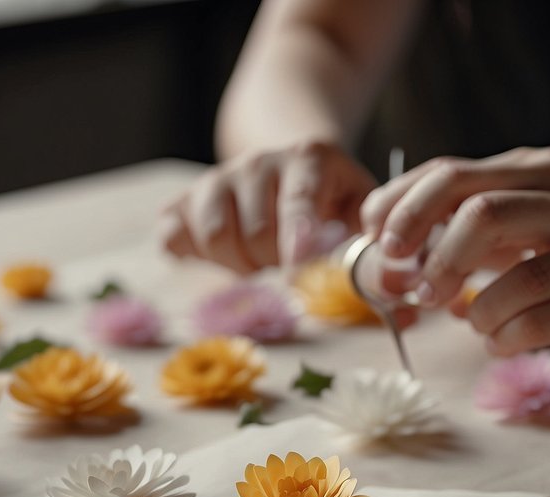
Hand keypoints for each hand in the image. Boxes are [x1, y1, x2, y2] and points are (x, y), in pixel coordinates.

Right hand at [159, 141, 375, 273]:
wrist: (288, 162)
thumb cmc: (332, 196)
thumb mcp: (360, 204)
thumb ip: (367, 239)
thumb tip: (377, 283)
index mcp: (307, 159)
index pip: (299, 203)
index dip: (297, 239)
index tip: (296, 270)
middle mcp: (256, 162)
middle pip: (256, 234)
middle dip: (275, 264)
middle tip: (289, 264)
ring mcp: (215, 179)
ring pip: (214, 238)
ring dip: (240, 265)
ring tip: (262, 259)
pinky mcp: (182, 200)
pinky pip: (172, 237)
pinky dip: (194, 257)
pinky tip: (223, 255)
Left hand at [359, 147, 549, 354]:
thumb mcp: (530, 222)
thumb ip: (468, 230)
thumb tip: (392, 258)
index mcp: (541, 170)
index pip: (455, 175)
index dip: (405, 209)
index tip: (381, 245)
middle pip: (484, 213)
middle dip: (438, 259)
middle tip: (421, 294)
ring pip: (525, 275)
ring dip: (482, 311)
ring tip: (477, 326)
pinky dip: (518, 336)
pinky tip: (503, 344)